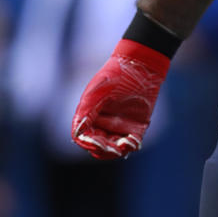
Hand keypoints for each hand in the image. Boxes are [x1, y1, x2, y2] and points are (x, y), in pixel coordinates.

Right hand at [71, 40, 169, 159]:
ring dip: (118, 150)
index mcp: (89, 116)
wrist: (139, 66)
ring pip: (115, 148)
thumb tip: (78, 133)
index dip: (89, 143)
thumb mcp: (97, 93)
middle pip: (99, 146)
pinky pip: (132, 142)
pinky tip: (132, 141)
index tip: (97, 143)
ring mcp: (120, 127)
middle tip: (112, 148)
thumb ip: (86, 112)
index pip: (84, 137)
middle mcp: (103, 124)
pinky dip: (132, 145)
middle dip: (104, 150)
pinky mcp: (136, 127)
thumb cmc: (114, 76)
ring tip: (124, 144)